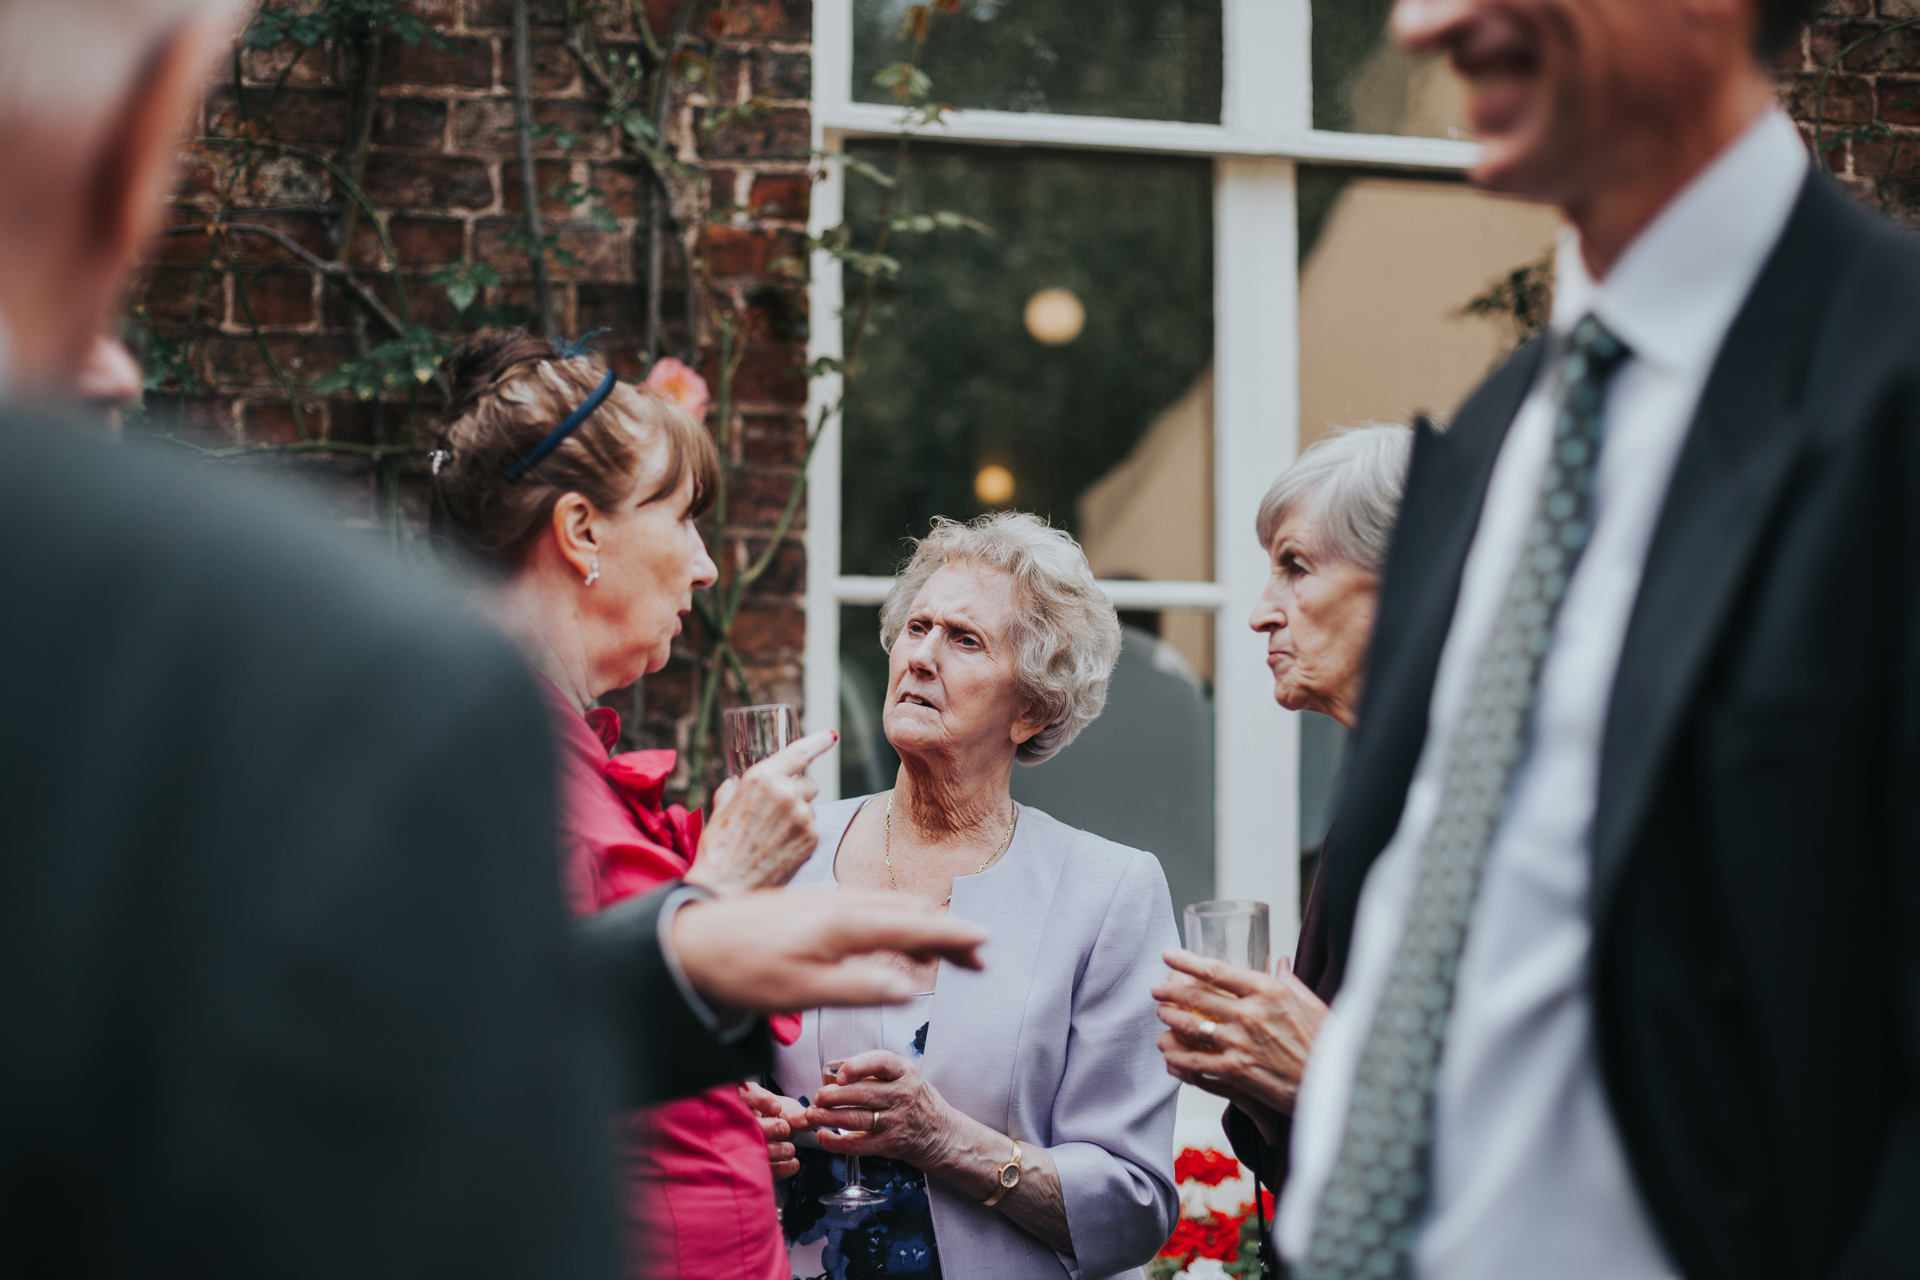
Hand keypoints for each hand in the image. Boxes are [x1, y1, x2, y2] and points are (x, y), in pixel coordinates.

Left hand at [670, 887, 986, 1011]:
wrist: (689, 943)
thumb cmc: (743, 972)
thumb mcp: (803, 992)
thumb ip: (859, 987)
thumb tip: (911, 987)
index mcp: (845, 923)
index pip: (914, 927)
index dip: (953, 938)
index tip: (985, 947)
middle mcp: (840, 904)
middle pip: (909, 913)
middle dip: (948, 932)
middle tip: (979, 956)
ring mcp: (824, 902)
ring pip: (888, 907)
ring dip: (922, 926)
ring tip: (946, 948)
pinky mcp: (809, 907)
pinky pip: (867, 907)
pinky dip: (894, 921)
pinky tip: (890, 934)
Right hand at [685, 729, 836, 895]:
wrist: (725, 887)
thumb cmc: (717, 849)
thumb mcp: (720, 810)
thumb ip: (732, 790)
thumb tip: (736, 782)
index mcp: (762, 778)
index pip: (798, 752)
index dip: (817, 741)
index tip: (831, 735)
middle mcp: (786, 793)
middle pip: (808, 783)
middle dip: (797, 792)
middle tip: (777, 812)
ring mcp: (802, 816)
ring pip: (811, 807)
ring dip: (798, 815)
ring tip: (773, 836)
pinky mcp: (811, 839)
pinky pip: (812, 828)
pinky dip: (801, 835)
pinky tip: (780, 848)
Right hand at [742, 1081, 810, 1179]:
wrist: (773, 1135)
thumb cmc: (778, 1116)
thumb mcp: (788, 1111)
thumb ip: (797, 1115)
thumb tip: (809, 1118)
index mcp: (745, 1099)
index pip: (747, 1095)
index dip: (760, 1100)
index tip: (777, 1108)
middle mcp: (736, 1120)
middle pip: (744, 1123)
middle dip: (766, 1128)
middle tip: (784, 1129)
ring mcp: (738, 1144)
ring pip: (749, 1148)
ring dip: (773, 1150)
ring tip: (790, 1149)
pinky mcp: (748, 1165)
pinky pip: (758, 1169)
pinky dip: (778, 1168)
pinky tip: (793, 1164)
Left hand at [806, 1050, 955, 1167]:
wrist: (939, 1132)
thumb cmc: (913, 1098)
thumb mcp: (900, 1075)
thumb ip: (867, 1068)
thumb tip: (830, 1068)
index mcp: (903, 1072)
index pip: (880, 1062)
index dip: (857, 1066)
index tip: (839, 1074)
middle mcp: (902, 1095)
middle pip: (863, 1094)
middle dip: (833, 1096)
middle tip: (817, 1096)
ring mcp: (896, 1121)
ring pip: (857, 1119)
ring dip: (829, 1117)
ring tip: (812, 1114)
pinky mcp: (889, 1144)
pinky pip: (859, 1145)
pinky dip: (837, 1143)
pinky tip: (823, 1137)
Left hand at [1151, 949, 1327, 1130]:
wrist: (1333, 1086)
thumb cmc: (1326, 1043)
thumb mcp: (1311, 1003)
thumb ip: (1289, 980)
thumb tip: (1279, 960)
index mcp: (1268, 991)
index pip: (1216, 970)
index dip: (1186, 961)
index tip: (1168, 955)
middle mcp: (1250, 1014)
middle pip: (1196, 996)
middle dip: (1170, 991)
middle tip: (1157, 989)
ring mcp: (1240, 1044)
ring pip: (1190, 1027)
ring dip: (1170, 1020)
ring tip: (1162, 1016)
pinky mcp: (1236, 1072)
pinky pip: (1195, 1063)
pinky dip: (1177, 1058)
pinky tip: (1169, 1054)